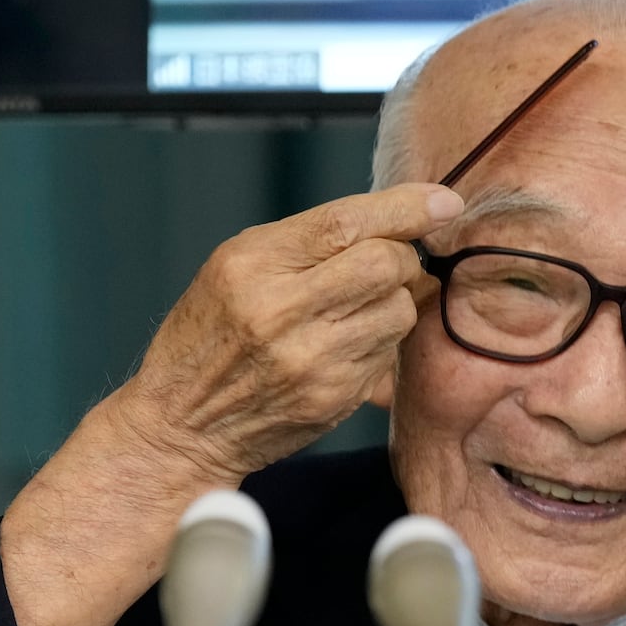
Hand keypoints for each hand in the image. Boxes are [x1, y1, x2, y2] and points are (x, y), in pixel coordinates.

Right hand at [115, 182, 463, 486]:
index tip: (442, 201)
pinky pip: (386, 352)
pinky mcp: (331, 397)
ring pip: (398, 309)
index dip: (406, 207)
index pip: (346, 224)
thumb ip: (307, 243)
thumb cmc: (208, 337)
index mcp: (252, 265)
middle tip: (388, 262)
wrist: (182, 424)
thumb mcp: (234, 268)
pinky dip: (381, 339)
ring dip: (396, 300)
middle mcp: (281, 311)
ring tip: (361, 306)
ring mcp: (310, 359)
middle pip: (385, 264)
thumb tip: (398, 226)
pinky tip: (348, 342)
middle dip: (401, 257)